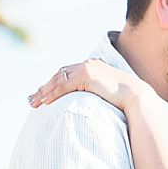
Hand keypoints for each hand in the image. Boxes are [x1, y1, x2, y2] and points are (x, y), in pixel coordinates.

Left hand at [27, 59, 147, 111]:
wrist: (135, 97)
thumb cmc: (124, 99)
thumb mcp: (106, 93)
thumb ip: (94, 93)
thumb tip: (87, 103)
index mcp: (92, 66)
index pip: (66, 73)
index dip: (53, 84)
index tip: (42, 94)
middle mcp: (88, 64)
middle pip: (59, 74)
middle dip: (44, 88)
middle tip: (32, 99)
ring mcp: (87, 68)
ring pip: (59, 79)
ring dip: (45, 92)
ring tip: (34, 103)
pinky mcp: (86, 75)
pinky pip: (65, 85)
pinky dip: (54, 93)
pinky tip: (46, 101)